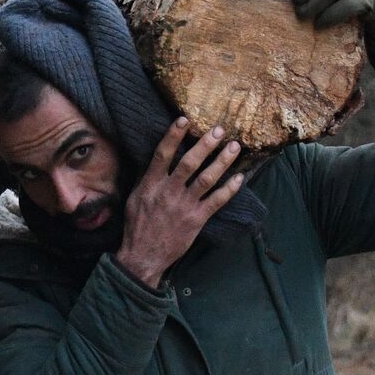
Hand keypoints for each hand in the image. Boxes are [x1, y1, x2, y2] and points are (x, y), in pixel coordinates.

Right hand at [115, 119, 244, 287]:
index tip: (185, 119)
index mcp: (150, 185)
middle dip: (206, 144)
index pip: (162, 154)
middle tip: (219, 130)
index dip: (174, 135)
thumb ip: (147, 179)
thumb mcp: (134, 198)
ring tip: (234, 147)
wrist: (143, 255)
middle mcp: (168, 192)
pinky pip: (217, 201)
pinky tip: (240, 178)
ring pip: (207, 178)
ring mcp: (184, 206)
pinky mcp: (196, 219)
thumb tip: (156, 160)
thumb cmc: (137, 226)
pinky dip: (230, 189)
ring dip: (222, 161)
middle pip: (190, 163)